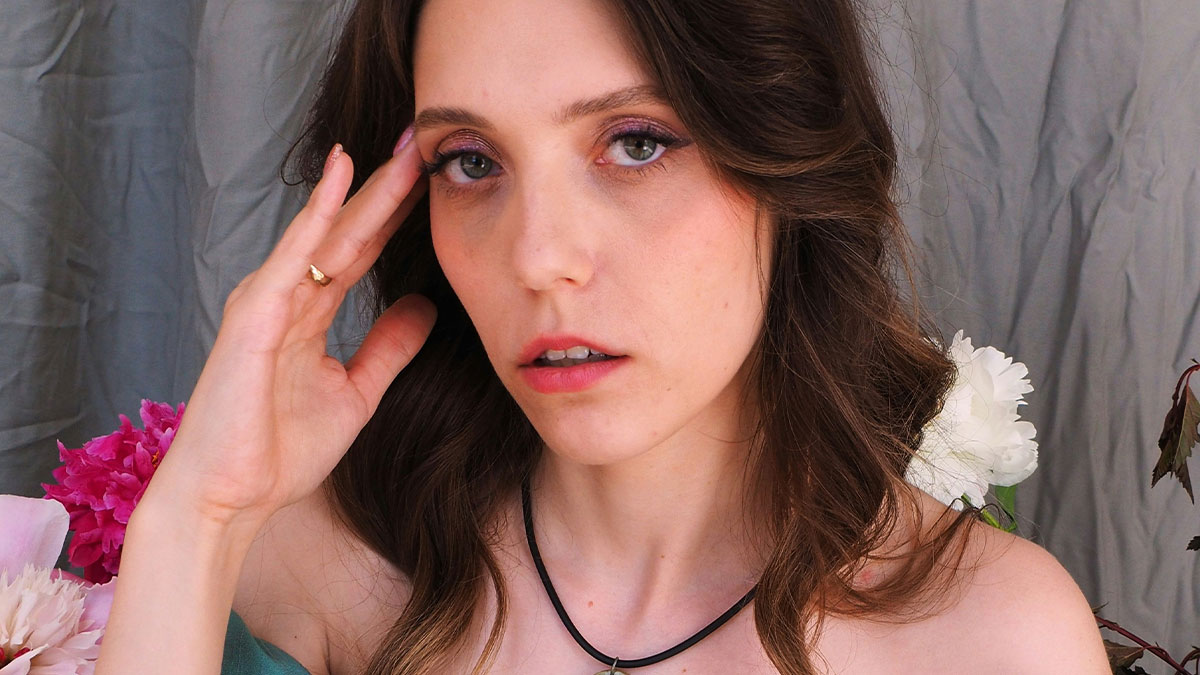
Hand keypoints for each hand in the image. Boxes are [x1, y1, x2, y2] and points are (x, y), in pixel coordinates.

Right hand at [146, 134, 434, 524]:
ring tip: (404, 147)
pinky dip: (317, 212)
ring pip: (328, 232)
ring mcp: (268, 300)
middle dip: (389, 187)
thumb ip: (387, 348)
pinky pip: (293, 254)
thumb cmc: (277, 451)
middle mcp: (288, 296)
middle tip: (424, 142)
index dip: (398, 214)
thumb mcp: (356, 392)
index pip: (362, 251)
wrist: (229, 499)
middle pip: (349, 231)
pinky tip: (341, 174)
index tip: (434, 178)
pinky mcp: (255, 314)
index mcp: (309, 314)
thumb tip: (423, 305)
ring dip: (366, 188)